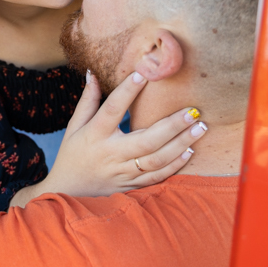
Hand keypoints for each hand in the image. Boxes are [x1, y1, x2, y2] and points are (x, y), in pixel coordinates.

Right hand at [11, 70, 207, 206]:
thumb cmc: (72, 155)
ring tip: (199, 128)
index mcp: (95, 135)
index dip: (127, 91)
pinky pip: (156, 177)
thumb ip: (87, 102)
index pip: (112, 109)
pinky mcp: (131, 186)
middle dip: (172, 125)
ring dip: (180, 144)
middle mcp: (110, 154)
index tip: (144, 74)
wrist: (68, 192)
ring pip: (156, 160)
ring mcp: (122, 172)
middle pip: (146, 140)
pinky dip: (175, 166)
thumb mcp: (74, 127)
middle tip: (192, 111)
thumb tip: (93, 74)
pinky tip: (190, 151)